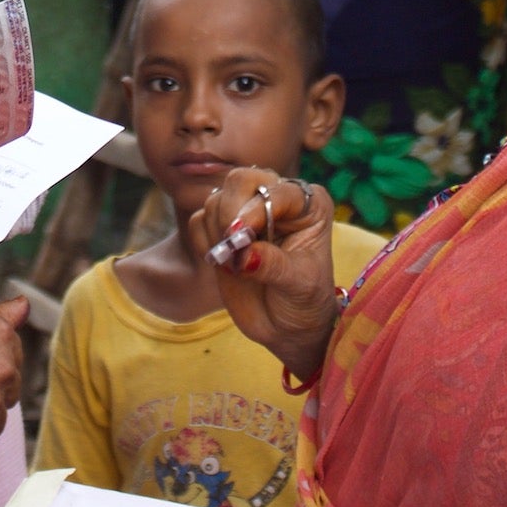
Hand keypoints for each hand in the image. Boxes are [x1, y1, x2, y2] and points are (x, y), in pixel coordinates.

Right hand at [190, 169, 338, 384]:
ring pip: (216, 200)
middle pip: (240, 180)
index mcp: (308, 204)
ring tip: (235, 266)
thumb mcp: (299, 285)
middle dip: (230, 214)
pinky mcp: (222, 228)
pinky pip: (199, 219)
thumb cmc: (305, 301)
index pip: (275, 190)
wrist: (287, 326)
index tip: (239, 237)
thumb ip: (274, 266)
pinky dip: (204, 242)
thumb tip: (245, 255)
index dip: (254, 210)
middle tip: (232, 248)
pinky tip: (224, 264)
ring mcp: (247, 211)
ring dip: (217, 234)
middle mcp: (277, 199)